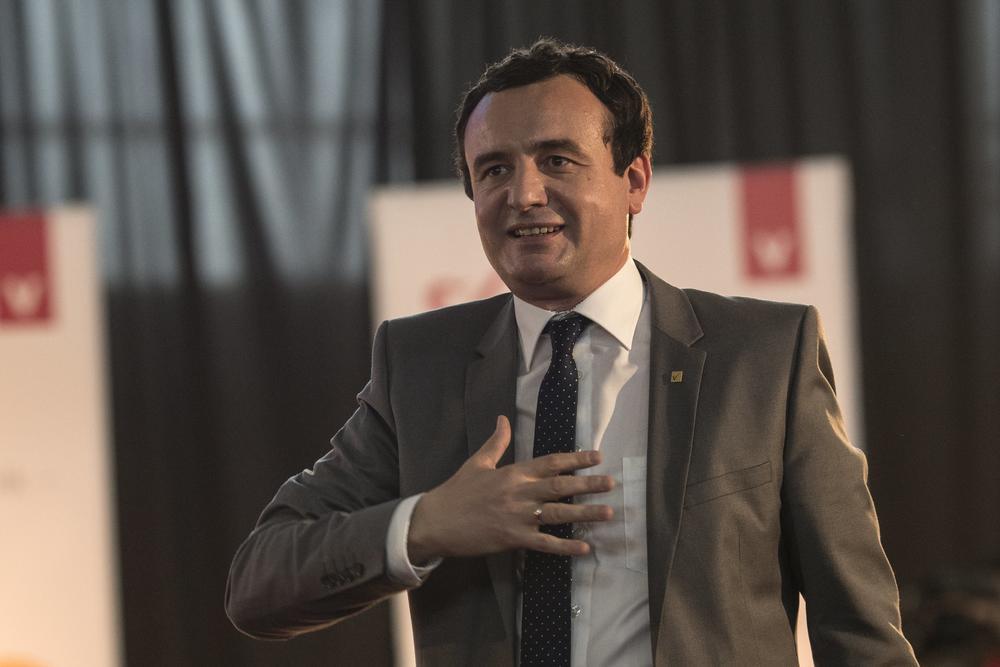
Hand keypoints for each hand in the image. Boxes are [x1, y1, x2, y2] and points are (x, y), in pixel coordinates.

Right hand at [407, 415, 613, 563]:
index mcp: (512, 473)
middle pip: (559, 486)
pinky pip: (545, 543)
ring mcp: (517, 517)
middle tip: (611, 483)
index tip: (597, 456)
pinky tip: (584, 548)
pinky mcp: (513, 539)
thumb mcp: (477, 463)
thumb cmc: (456, 492)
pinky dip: (565, 547)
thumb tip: (503, 419)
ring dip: (584, 513)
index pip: (550, 462)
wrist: (435, 522)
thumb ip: (495, 442)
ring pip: (557, 514)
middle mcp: (519, 492)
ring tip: (608, 512)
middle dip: (587, 484)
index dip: (575, 459)